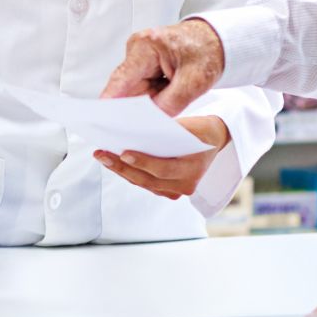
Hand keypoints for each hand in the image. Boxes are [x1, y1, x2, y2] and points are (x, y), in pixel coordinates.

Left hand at [94, 116, 229, 199]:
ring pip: (144, 183)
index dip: (143, 162)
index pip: (163, 169)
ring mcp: (177, 190)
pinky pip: (146, 184)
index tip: (124, 153)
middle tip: (102, 154)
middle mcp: (185, 184)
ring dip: (121, 170)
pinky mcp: (169, 190)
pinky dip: (130, 173)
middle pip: (148, 179)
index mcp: (193, 169)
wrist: (214, 140)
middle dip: (122, 167)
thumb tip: (136, 132)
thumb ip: (168, 132)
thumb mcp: (190, 126)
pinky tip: (115, 162)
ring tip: (103, 157)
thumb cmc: (201, 130)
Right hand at [100, 19, 225, 116]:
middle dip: (136, 107)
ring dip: (148, 101)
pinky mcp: (144, 63)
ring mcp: (139, 55)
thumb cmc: (208, 51)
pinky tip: (166, 97)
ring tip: (168, 101)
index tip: (102, 121)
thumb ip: (170, 104)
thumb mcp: (194, 82)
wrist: (217, 39)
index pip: (120, 80)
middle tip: (146, 122)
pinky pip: (142, 87)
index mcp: (146, 46)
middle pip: (126, 88)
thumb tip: (150, 121)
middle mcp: (137, 48)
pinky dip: (152, 96)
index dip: (109, 102)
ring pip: (134, 90)